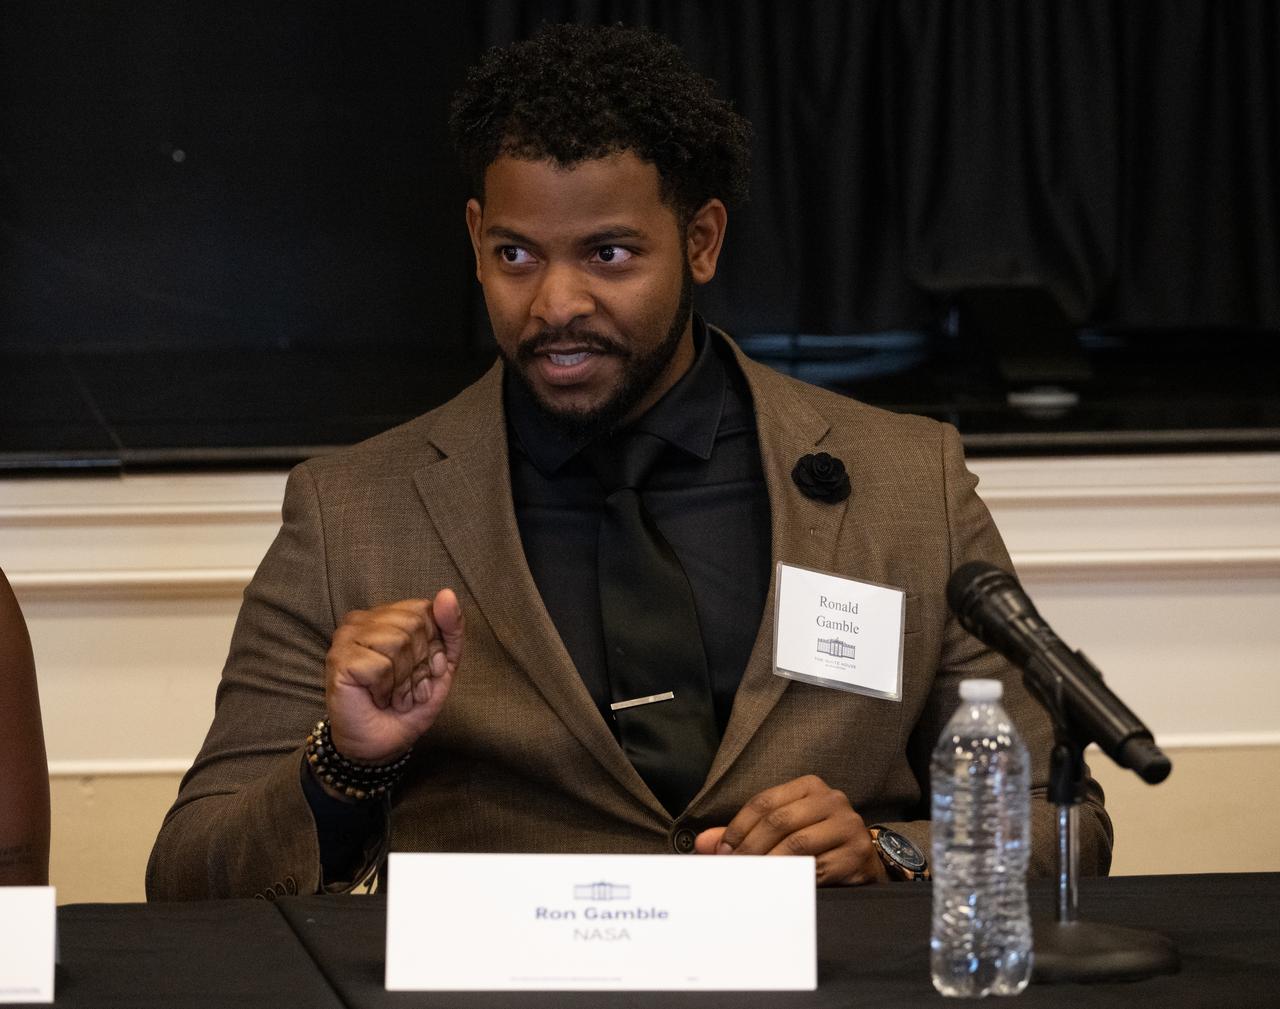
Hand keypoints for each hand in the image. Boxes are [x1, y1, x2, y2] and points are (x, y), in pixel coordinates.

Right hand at [324, 590, 462, 764]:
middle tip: (408, 687)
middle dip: (420, 664)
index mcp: (387, 615)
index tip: (424, 670)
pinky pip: (381, 666)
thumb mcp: (443, 664)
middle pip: (413, 625)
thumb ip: (451, 628)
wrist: (382, 743)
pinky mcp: (339, 661)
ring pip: (398, 643)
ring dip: (405, 680)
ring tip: (394, 694)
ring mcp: (346, 638)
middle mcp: (362, 620)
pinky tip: (378, 698)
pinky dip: (387, 689)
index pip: (425, 610)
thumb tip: (447, 594)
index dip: (433, 645)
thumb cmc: (409, 702)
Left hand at [693, 774, 886, 885]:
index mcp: (809, 786)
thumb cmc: (817, 841)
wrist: (865, 860)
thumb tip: (703, 843)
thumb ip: (744, 833)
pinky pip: (817, 869)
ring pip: (797, 845)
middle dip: (750, 848)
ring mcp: (848, 826)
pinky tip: (780, 887)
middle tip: (734, 869)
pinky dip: (793, 880)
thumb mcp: (783, 828)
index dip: (737, 827)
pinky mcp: (857, 854)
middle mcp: (832, 799)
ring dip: (769, 865)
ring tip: (753, 879)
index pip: (763, 802)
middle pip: (778, 821)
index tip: (722, 851)